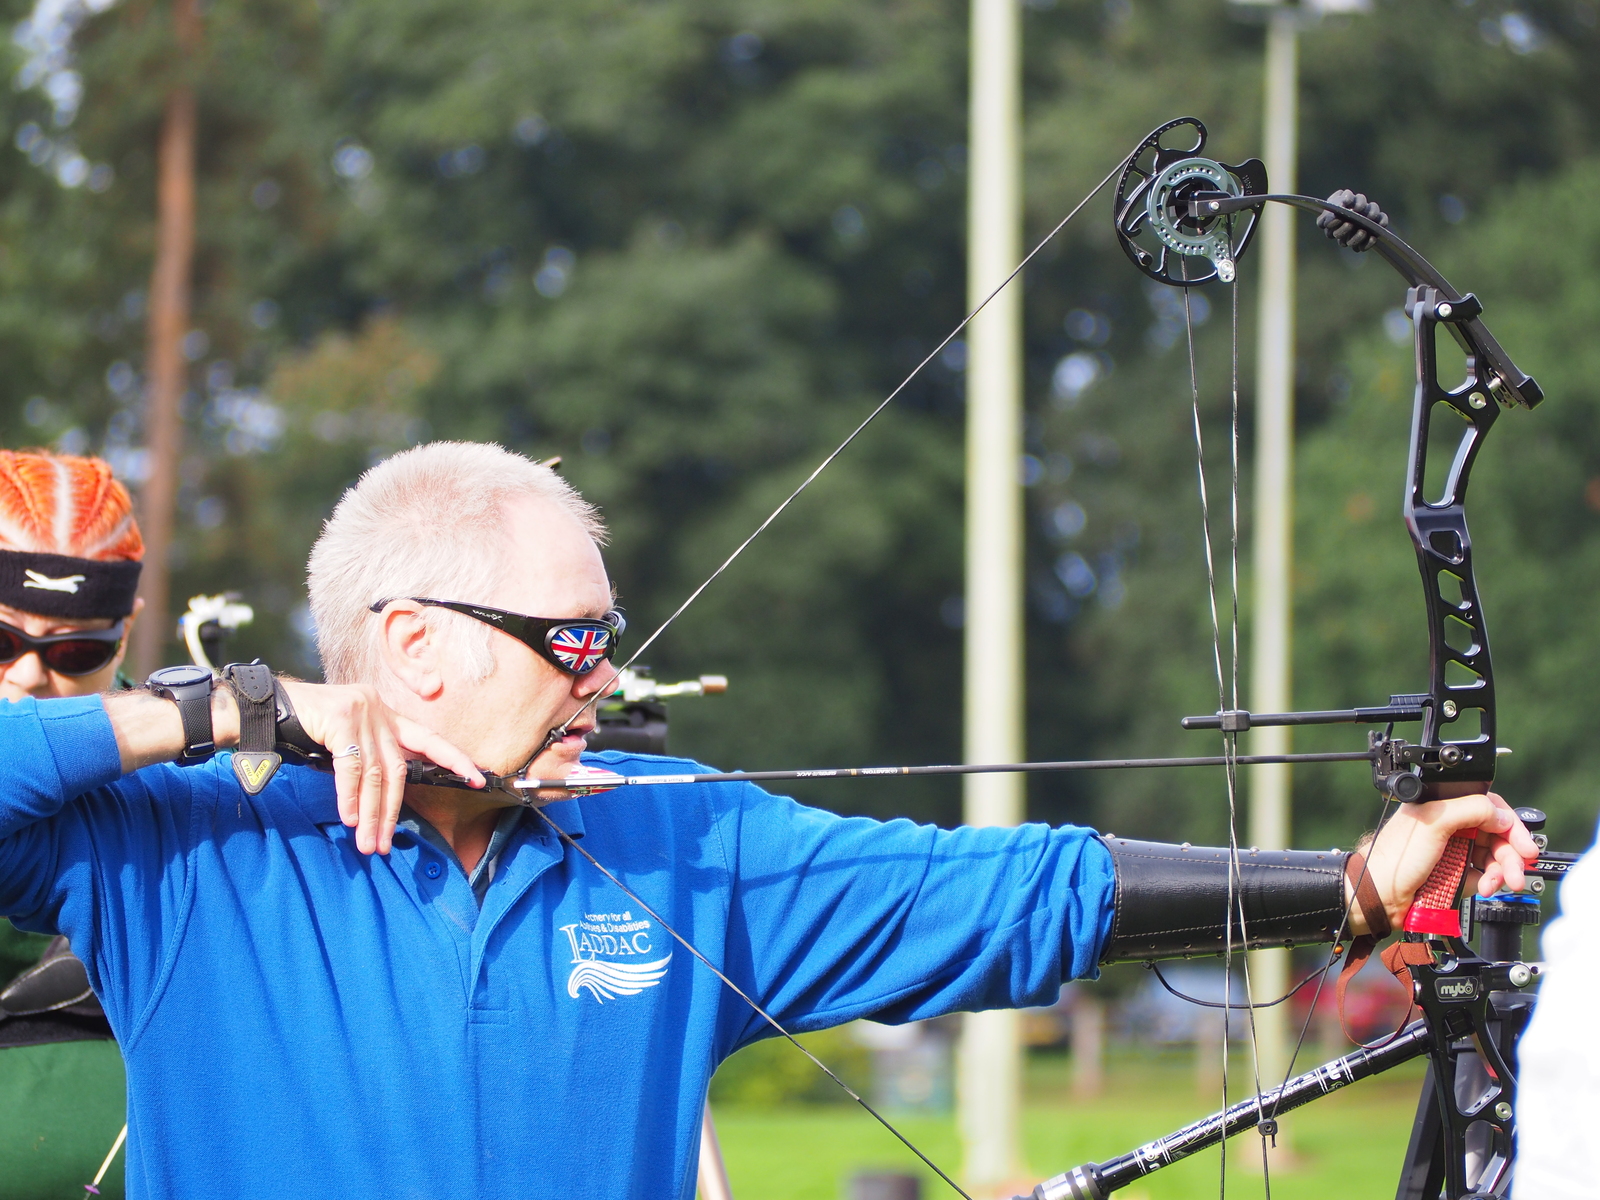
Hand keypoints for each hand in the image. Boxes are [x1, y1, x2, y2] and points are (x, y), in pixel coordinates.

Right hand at [278, 680, 482, 855]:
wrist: (266, 705)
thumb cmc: (305, 730)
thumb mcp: (346, 741)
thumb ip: (369, 759)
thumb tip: (381, 800)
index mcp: (386, 716)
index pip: (429, 740)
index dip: (454, 759)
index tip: (477, 779)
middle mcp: (379, 711)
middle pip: (397, 770)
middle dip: (392, 812)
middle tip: (385, 844)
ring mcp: (362, 711)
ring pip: (375, 774)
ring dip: (371, 813)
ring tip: (367, 842)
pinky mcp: (342, 717)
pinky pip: (352, 767)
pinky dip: (350, 796)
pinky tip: (349, 817)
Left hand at [1354, 790, 1538, 934]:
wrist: (1382, 895)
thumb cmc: (1396, 856)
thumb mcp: (1434, 823)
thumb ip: (1470, 810)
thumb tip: (1502, 816)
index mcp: (1445, 806)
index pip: (1489, 808)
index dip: (1511, 825)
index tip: (1525, 845)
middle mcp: (1452, 827)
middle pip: (1497, 835)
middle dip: (1512, 854)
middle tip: (1518, 872)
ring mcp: (1456, 851)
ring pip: (1495, 857)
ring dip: (1503, 871)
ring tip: (1499, 884)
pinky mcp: (1457, 874)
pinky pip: (1485, 876)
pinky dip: (1490, 882)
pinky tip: (1484, 888)